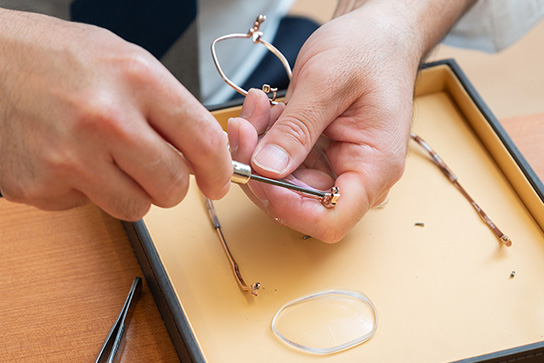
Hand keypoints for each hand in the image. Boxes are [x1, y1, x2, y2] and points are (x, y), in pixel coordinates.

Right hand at [0, 9, 230, 219]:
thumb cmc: (54, 58)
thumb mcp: (124, 61)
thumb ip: (168, 106)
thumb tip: (204, 151)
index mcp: (136, 79)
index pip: (204, 141)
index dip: (220, 170)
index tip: (219, 182)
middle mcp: (106, 119)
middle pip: (173, 186)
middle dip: (172, 184)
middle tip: (157, 169)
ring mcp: (70, 157)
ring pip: (136, 208)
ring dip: (132, 192)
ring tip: (108, 160)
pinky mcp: (41, 186)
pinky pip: (91, 207)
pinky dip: (89, 190)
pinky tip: (71, 159)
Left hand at [229, 0, 474, 242]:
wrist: (376, 34)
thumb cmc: (368, 51)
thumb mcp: (328, 82)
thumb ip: (297, 129)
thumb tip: (266, 169)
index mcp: (374, 166)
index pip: (332, 219)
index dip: (289, 209)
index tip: (258, 175)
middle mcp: (356, 175)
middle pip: (297, 202)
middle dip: (261, 169)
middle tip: (242, 128)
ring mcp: (334, 166)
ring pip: (281, 181)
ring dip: (258, 148)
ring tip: (256, 107)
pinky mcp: (316, 154)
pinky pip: (280, 160)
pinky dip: (264, 137)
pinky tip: (264, 108)